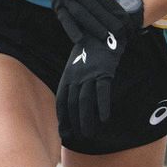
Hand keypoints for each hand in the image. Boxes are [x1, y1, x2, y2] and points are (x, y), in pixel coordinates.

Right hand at [30, 0, 126, 42]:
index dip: (114, 9)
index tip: (124, 20)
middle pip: (93, 8)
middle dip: (107, 22)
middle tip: (119, 33)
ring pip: (80, 15)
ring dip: (92, 27)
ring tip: (104, 38)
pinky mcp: (56, 5)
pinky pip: (64, 19)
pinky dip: (71, 29)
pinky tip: (79, 39)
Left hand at [56, 7, 143, 137]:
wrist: (104, 30)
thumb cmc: (91, 49)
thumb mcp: (77, 64)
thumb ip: (75, 80)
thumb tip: (75, 98)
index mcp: (68, 75)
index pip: (62, 101)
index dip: (62, 117)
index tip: (64, 130)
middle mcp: (76, 76)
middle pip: (72, 104)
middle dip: (74, 122)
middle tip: (78, 137)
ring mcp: (89, 74)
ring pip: (85, 101)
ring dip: (87, 119)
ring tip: (89, 134)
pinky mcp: (104, 71)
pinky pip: (102, 92)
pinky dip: (102, 106)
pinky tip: (104, 118)